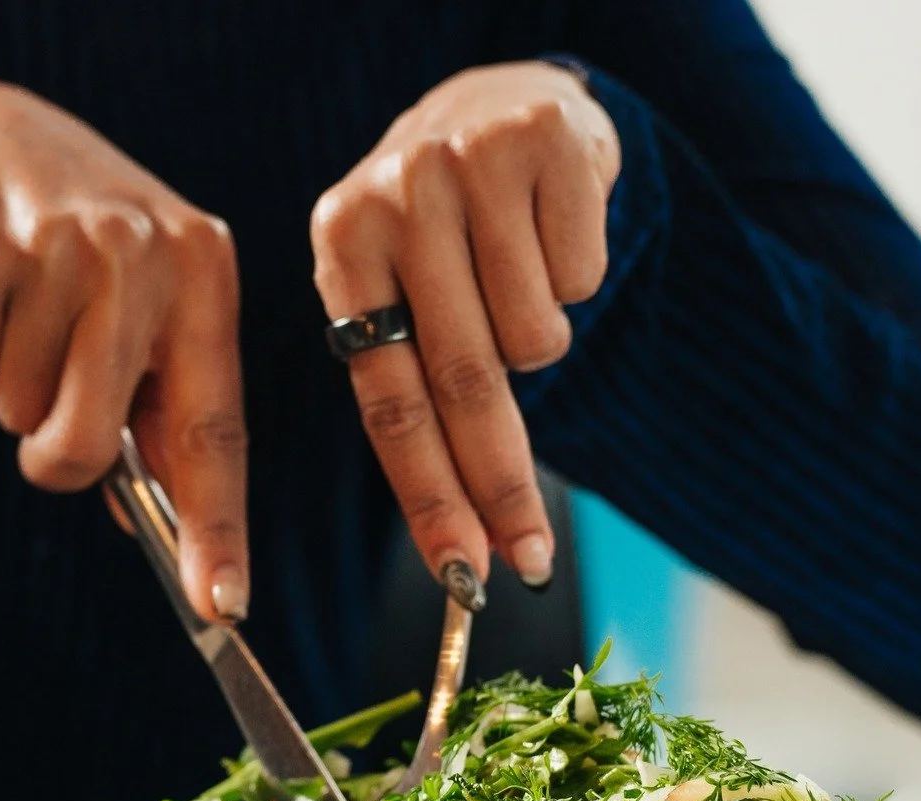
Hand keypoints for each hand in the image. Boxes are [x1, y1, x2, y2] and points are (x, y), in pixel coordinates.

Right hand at [0, 82, 247, 620]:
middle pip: (87, 443)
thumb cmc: (89, 258)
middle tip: (48, 418)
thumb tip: (161, 534)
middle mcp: (140, 254)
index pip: (215, 431)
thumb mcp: (151, 313)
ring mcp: (56, 243)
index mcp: (204, 275)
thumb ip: (163, 417)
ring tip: (22, 320)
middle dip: (56, 458)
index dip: (218, 530)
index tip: (222, 607)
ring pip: (17, 411)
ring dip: (9, 392)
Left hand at [310, 62, 618, 593]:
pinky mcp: (539, 138)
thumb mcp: (403, 297)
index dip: (432, 501)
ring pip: (534, 338)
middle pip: (463, 385)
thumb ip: (420, 398)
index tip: (465, 577)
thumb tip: (472, 551)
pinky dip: (578, 279)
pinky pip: (580, 278)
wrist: (503, 103)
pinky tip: (550, 234)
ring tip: (520, 287)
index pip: (390, 406)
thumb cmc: (448, 238)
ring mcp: (463, 161)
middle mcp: (390, 200)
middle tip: (532, 560)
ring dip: (542, 344)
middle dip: (502, 486)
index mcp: (340, 251)